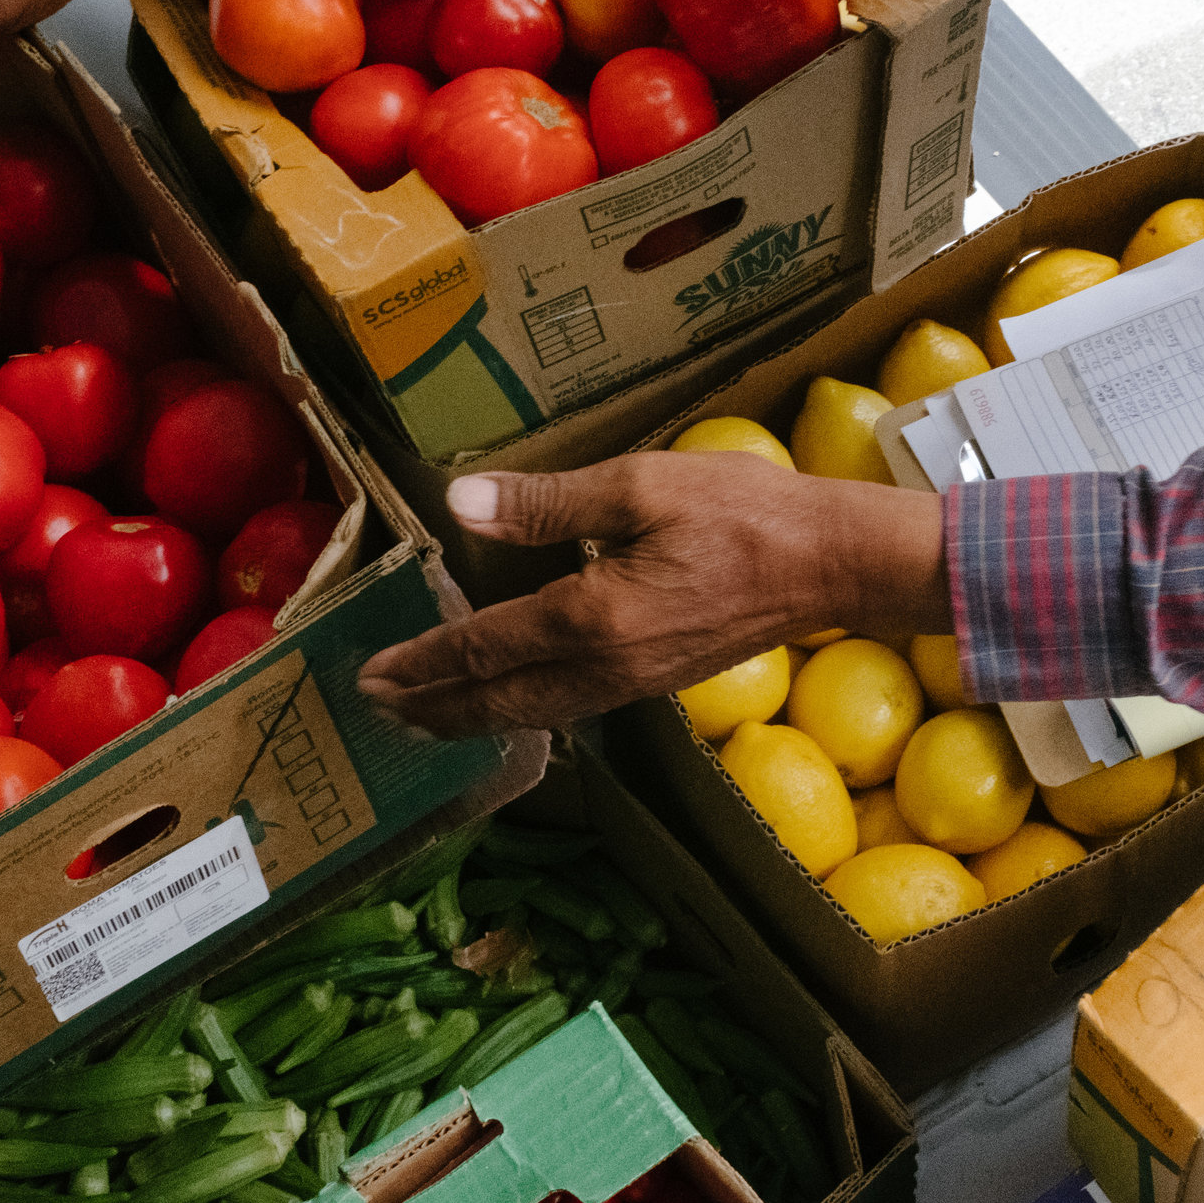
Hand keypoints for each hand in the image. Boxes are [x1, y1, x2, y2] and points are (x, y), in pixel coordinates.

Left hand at [358, 453, 949, 738]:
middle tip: (378, 707)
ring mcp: (632, 683)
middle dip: (433, 706)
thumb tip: (460, 502)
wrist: (830, 564)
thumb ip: (547, 501)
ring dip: (472, 718)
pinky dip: (521, 714)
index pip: (484, 647)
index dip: (424, 661)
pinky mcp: (655, 683)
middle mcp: (604, 665)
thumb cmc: (744, 512)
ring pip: (533, 715)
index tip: (373, 673)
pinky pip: (569, 710)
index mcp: (591, 616)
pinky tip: (511, 704)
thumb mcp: (640, 484)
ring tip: (426, 714)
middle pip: (499, 701)